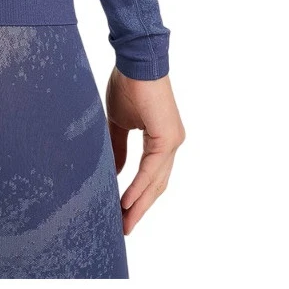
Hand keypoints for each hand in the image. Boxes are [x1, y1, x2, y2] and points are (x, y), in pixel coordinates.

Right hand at [105, 69, 184, 233]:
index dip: (138, 197)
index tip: (122, 214)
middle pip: (156, 185)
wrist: (135, 60)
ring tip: (123, 221)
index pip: (151, 176)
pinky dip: (139, 186)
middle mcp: (171, 143)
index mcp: (161, 139)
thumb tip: (116, 172)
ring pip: (156, 181)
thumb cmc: (127, 84)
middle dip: (139, 208)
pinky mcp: (167, 137)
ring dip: (139, 204)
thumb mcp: (119, 122)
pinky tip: (126, 201)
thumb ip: (119, 147)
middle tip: (123, 228)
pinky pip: (151, 169)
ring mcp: (172, 141)